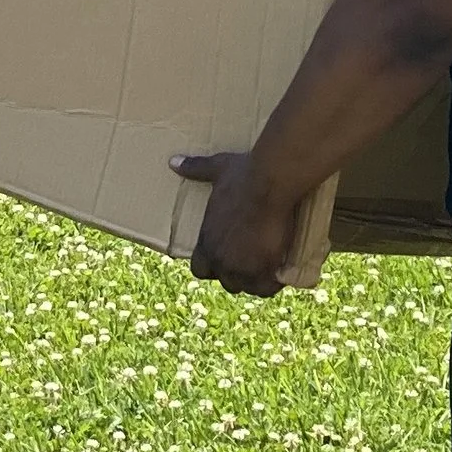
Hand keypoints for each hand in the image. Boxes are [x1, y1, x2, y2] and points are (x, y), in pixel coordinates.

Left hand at [172, 148, 302, 295]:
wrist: (270, 182)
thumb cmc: (243, 174)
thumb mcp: (216, 169)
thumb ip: (195, 170)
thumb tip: (173, 162)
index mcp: (206, 240)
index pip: (199, 269)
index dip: (211, 265)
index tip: (224, 256)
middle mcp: (221, 259)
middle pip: (226, 281)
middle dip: (235, 273)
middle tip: (249, 258)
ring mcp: (243, 267)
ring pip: (246, 287)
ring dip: (254, 280)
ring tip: (265, 266)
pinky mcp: (266, 269)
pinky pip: (266, 288)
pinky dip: (272, 283)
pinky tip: (278, 272)